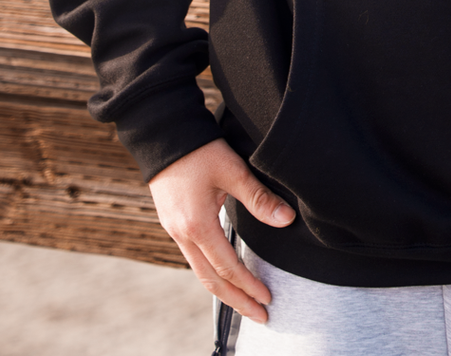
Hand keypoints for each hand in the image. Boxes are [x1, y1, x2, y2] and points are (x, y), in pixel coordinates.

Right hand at [147, 138, 294, 322]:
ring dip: (224, 291)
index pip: (227, 267)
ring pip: (200, 272)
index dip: (248, 286)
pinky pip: (193, 259)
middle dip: (237, 301)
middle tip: (260, 316)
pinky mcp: (173, 223)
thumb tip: (287, 221)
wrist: (163, 133)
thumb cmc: (199, 149)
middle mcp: (182, 234)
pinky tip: (224, 275)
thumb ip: (258, 198)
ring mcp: (174, 230)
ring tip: (244, 303)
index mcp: (197, 224)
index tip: (268, 299)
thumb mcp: (232, 170)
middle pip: (210, 281)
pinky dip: (211, 274)